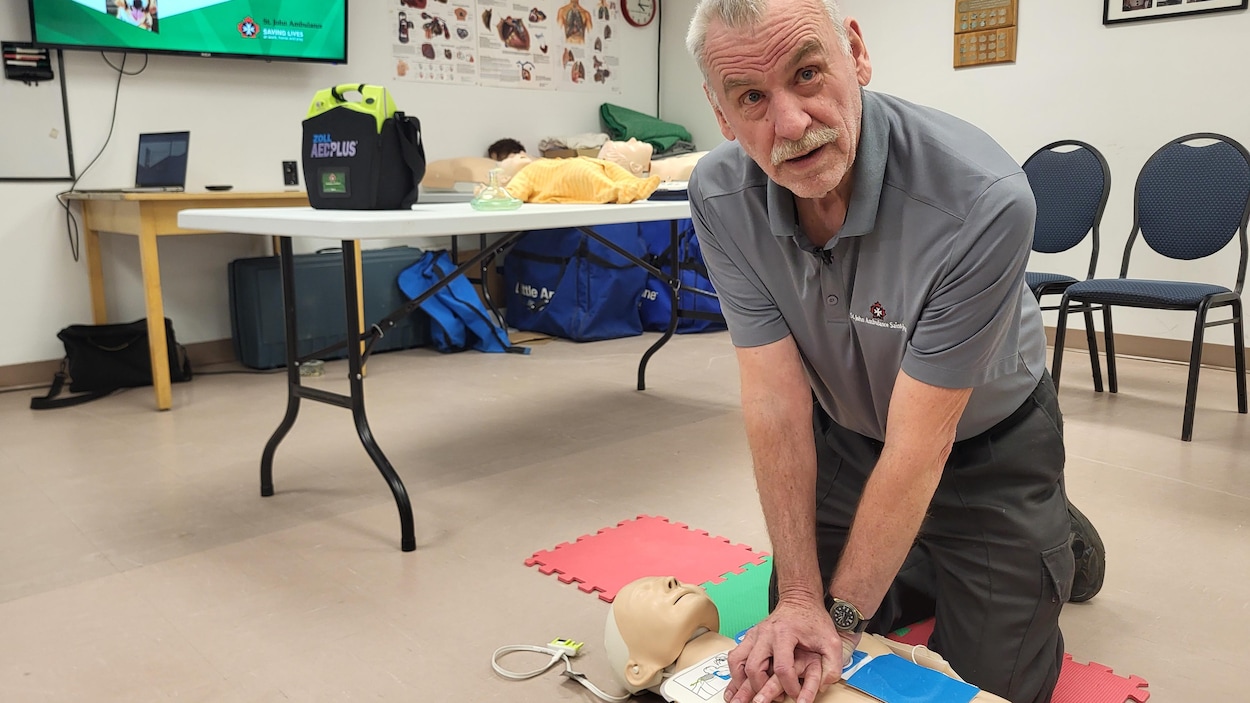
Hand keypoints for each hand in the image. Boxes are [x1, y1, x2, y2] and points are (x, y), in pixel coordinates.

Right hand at [723, 600, 856, 702]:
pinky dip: (735, 672)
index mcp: (784, 633)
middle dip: (760, 688)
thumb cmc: (813, 620)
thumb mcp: (831, 641)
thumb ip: (832, 665)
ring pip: (737, 662)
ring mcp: (754, 634)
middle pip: (753, 667)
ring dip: (740, 681)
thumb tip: (824, 685)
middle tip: (771, 699)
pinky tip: (740, 683)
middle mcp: (764, 634)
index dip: (790, 686)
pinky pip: (734, 656)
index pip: (781, 668)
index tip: (797, 695)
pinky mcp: (749, 637)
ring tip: (747, 695)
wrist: (800, 600)